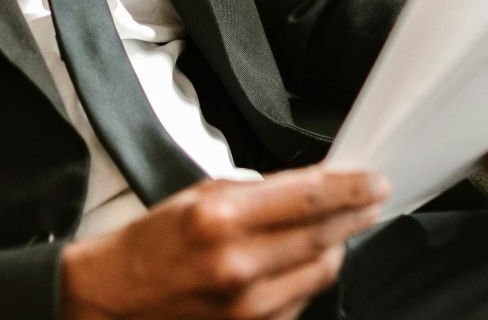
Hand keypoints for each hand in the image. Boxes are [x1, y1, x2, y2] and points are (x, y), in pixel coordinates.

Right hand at [60, 166, 388, 319]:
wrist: (114, 299)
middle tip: (371, 198)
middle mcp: (237, 266)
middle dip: (354, 215)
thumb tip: (313, 185)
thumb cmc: (152, 244)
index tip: (373, 181)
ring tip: (332, 229)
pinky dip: (306, 279)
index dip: (349, 188)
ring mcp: (247, 308)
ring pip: (319, 273)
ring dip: (333, 248)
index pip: (308, 199)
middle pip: (322, 237)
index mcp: (220, 220)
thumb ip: (258, 191)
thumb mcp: (199, 196)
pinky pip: (300, 302)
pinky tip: (296, 263)